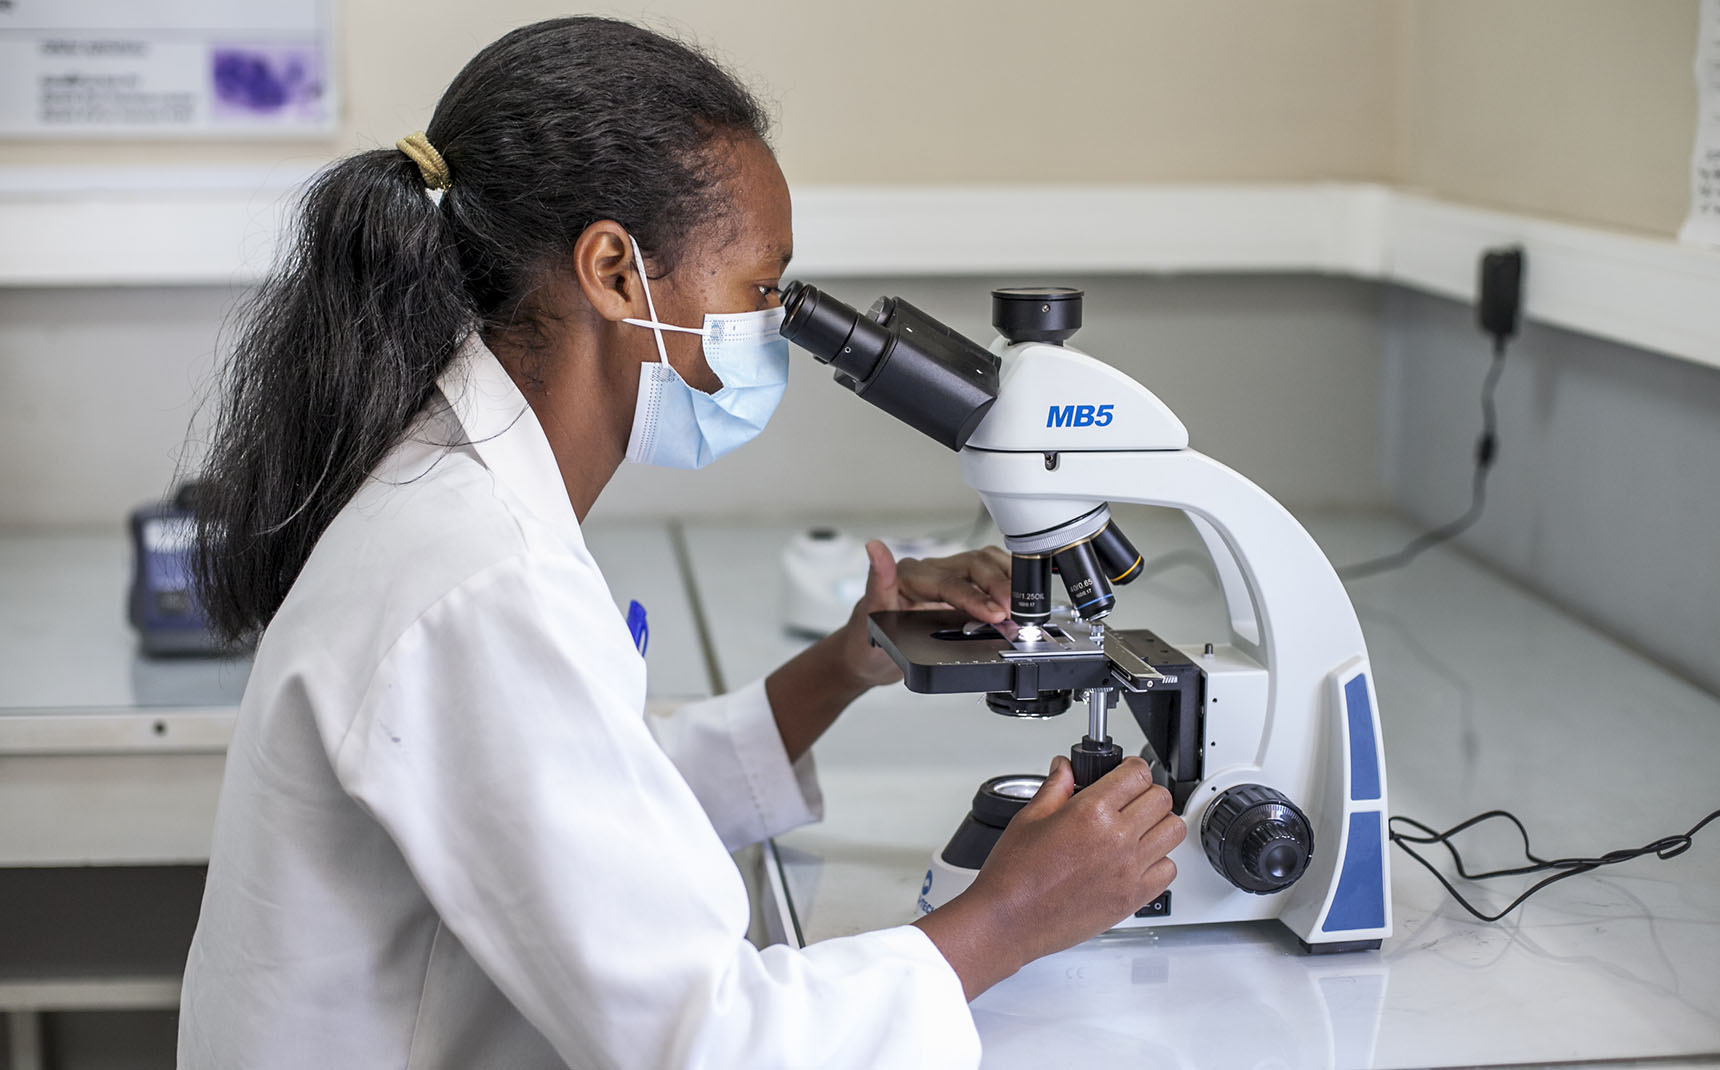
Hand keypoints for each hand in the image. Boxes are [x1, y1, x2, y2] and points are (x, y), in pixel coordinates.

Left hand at [835, 540, 1013, 688]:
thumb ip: (877, 583)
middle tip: (1017, 612)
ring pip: (983, 566)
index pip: (949, 582)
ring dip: (1006, 580)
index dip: (975, 597)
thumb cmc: (864, 644)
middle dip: (998, 586)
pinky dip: (1005, 584)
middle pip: (973, 566)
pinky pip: (985, 578)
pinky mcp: (956, 592)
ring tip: (1024, 603)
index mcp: (908, 577)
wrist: (865, 660)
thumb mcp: (867, 620)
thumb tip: (875, 549)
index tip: (996, 614)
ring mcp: (944, 580)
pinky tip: (1019, 597)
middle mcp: (928, 573)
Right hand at [914, 756, 1186, 998]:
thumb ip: (1055, 788)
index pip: (1137, 773)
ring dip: (1160, 824)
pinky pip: (1169, 870)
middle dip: (1147, 792)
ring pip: (1174, 831)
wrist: (1011, 920)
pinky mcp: (1133, 898)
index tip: (1126, 774)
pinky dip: (1160, 861)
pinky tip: (1139, 859)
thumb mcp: (1029, 818)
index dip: (1132, 768)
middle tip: (1131, 799)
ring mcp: (1129, 870)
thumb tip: (1064, 769)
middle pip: (1162, 799)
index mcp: (1091, 812)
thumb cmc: (1015, 875)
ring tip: (1140, 827)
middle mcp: (1117, 839)